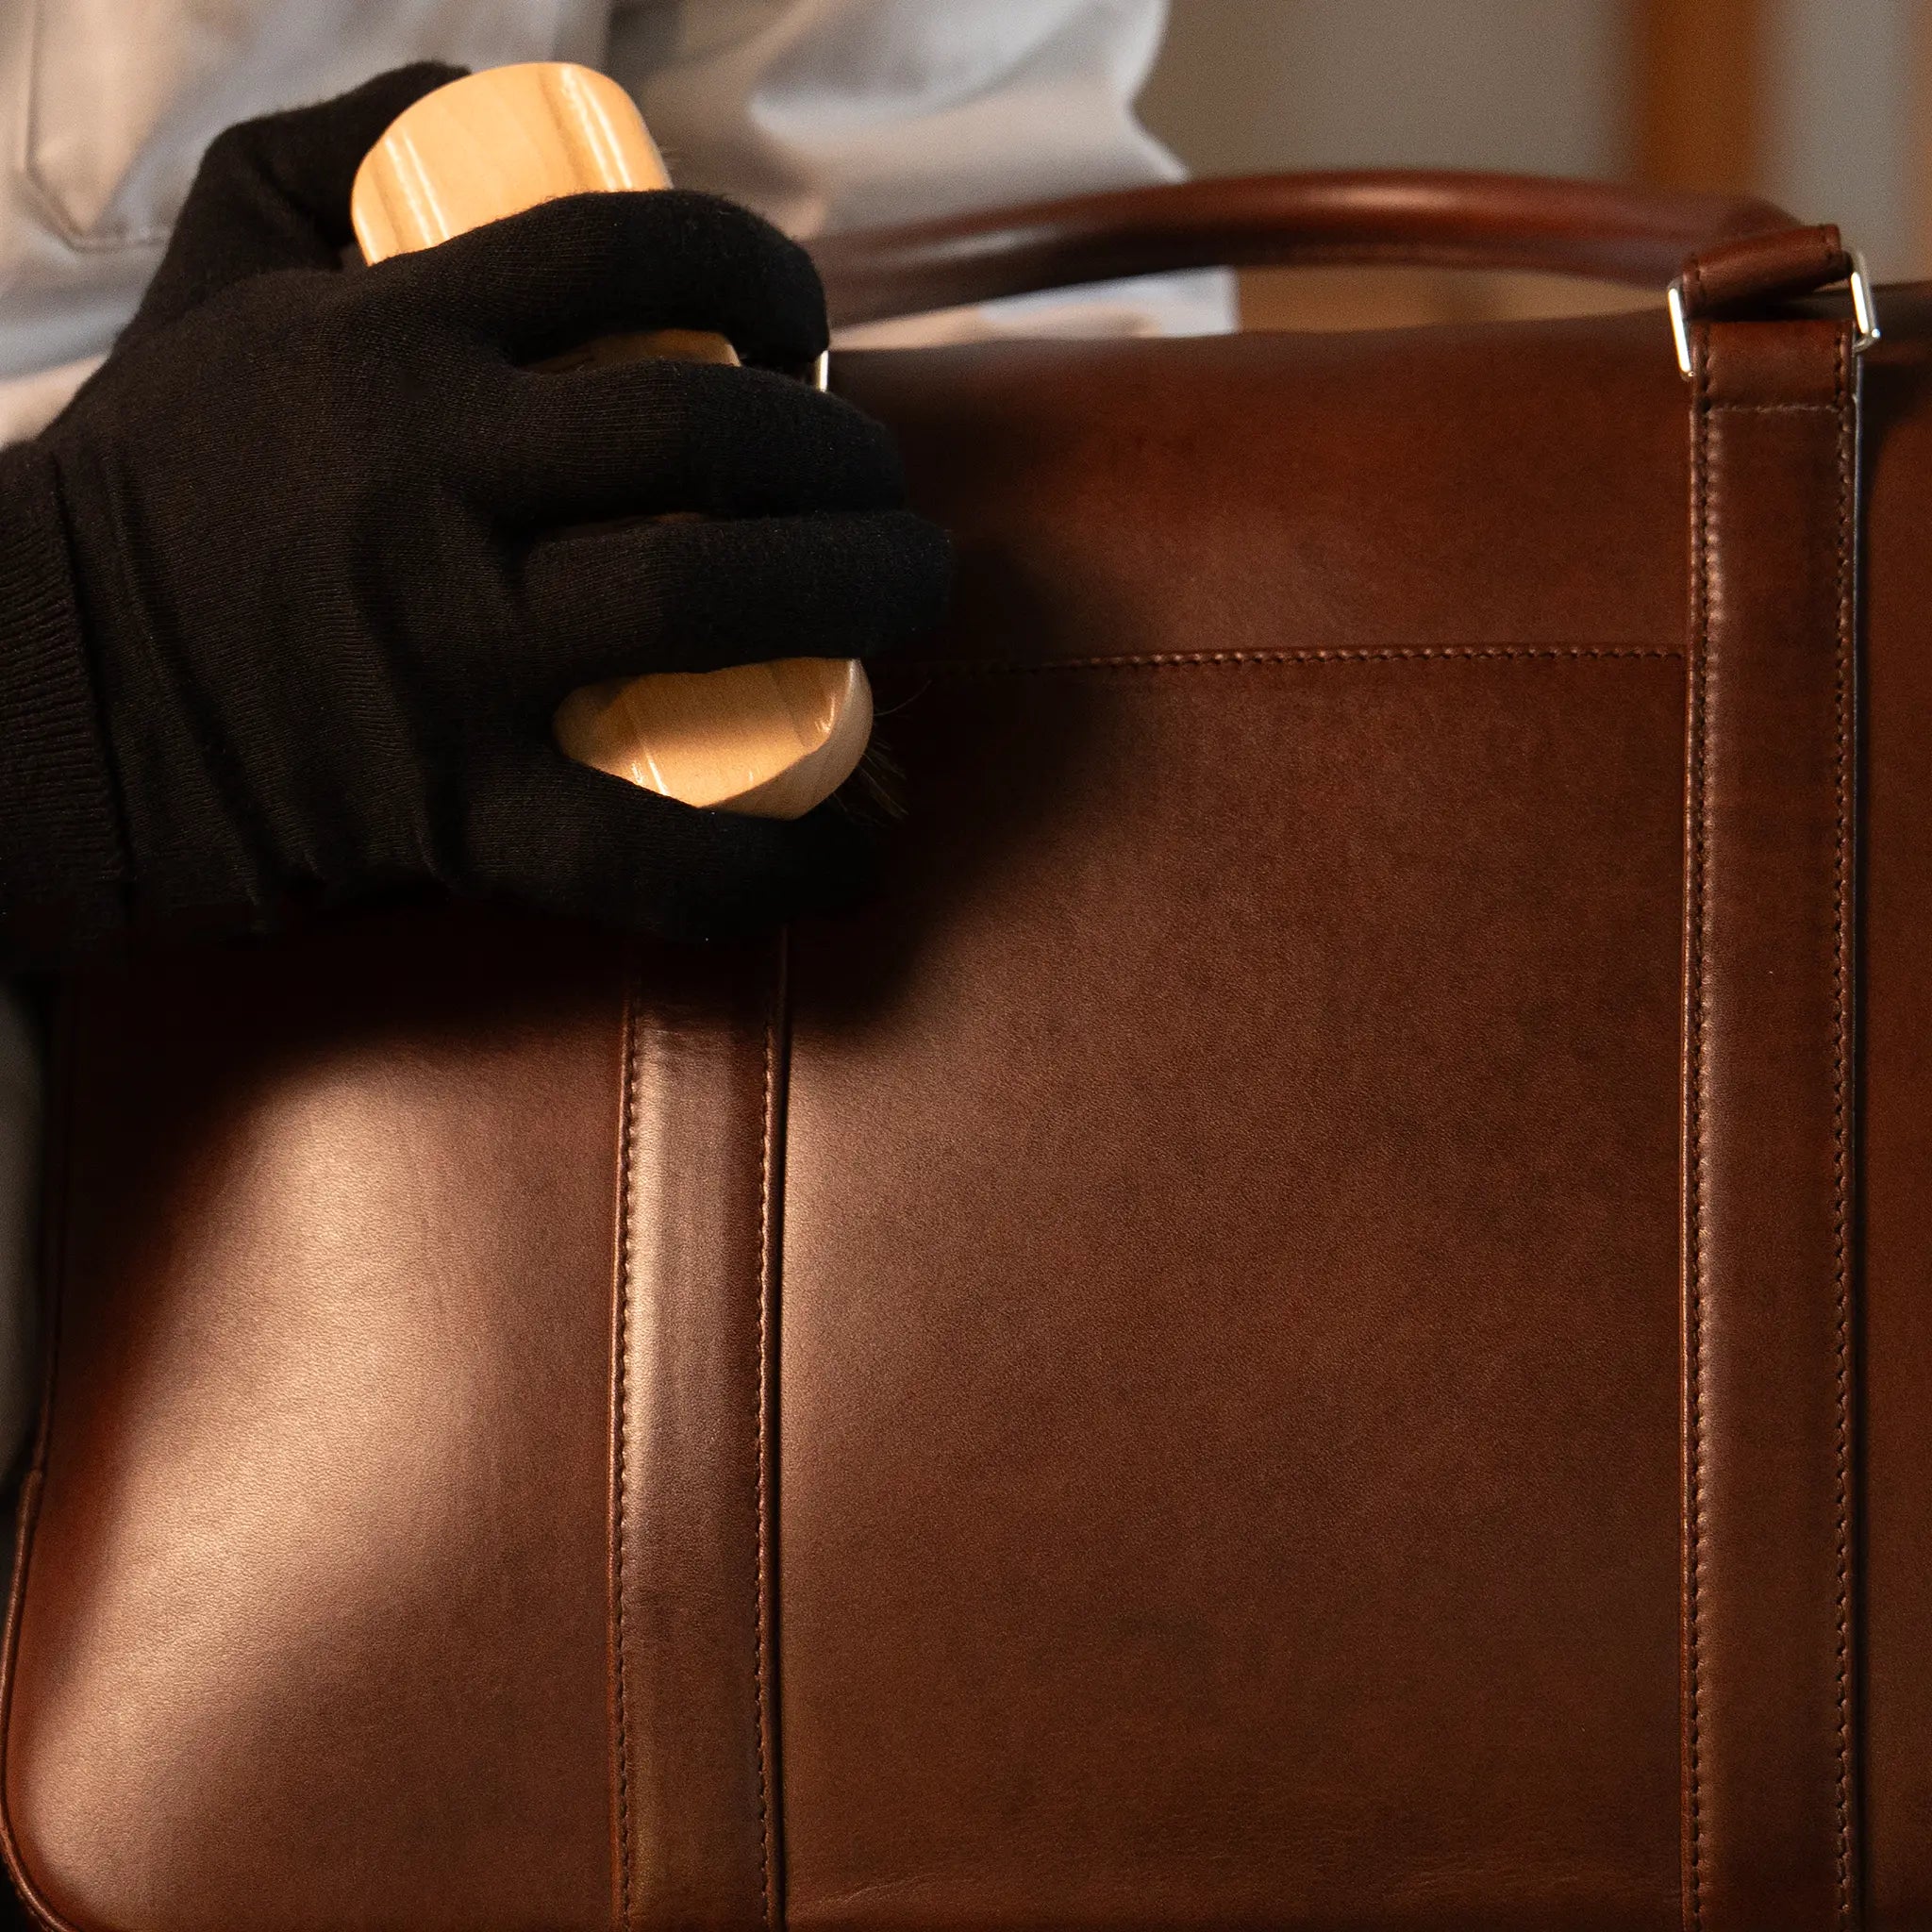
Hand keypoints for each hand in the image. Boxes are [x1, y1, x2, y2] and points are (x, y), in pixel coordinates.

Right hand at [0, 65, 948, 961]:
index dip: (764, 276)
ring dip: (856, 596)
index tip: (809, 335)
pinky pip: (642, 849)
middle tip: (890, 495)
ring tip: (908, 596)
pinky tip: (859, 850)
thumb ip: (337, 151)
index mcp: (386, 347)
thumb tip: (493, 95)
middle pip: (703, 440)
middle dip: (850, 459)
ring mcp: (440, 657)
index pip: (628, 256)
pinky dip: (775, 862)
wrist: (46, 689)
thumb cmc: (169, 484)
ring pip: (701, 604)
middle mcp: (423, 487)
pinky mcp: (446, 811)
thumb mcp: (221, 272)